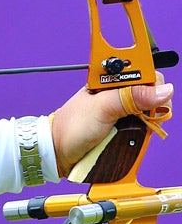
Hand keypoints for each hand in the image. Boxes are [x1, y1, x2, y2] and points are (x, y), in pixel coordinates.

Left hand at [50, 76, 172, 177]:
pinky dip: (144, 134)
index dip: (153, 84)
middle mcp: (119, 93)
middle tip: (141, 118)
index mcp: (110, 80)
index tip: (152, 99)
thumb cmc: (71, 126)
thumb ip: (129, 97)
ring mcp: (124, 111)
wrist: (60, 151)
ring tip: (132, 130)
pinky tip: (134, 137)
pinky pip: (145, 128)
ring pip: (151, 112)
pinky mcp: (126, 127)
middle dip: (154, 107)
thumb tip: (163, 91)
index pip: (144, 72)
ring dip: (148, 123)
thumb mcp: (101, 109)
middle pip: (153, 93)